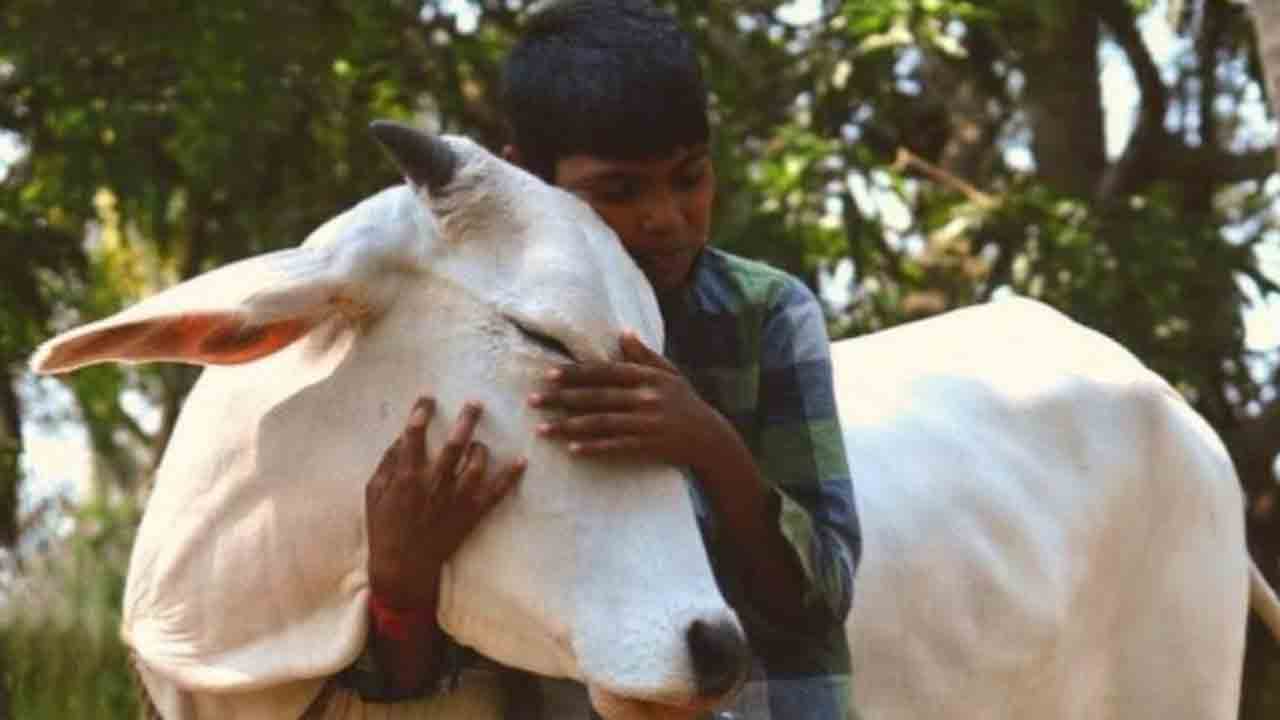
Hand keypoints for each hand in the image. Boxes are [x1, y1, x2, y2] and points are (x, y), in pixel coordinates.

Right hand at [366, 397, 524, 609]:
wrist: (403, 566)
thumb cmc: (384, 527)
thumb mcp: (373, 492)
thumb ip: (388, 462)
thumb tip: (402, 437)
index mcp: (407, 475)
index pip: (415, 434)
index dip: (421, 411)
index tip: (428, 398)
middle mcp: (434, 483)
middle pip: (455, 443)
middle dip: (467, 419)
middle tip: (476, 403)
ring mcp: (456, 498)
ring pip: (477, 464)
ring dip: (481, 448)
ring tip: (479, 443)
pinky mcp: (471, 514)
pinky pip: (496, 493)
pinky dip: (511, 476)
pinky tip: (522, 461)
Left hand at [529, 331, 726, 469]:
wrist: (710, 438)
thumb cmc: (685, 403)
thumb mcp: (670, 374)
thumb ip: (644, 356)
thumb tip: (623, 333)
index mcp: (647, 377)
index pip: (604, 373)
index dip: (575, 373)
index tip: (548, 374)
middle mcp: (645, 398)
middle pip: (596, 397)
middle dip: (561, 398)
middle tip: (532, 400)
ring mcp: (646, 423)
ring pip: (600, 423)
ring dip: (568, 426)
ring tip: (542, 429)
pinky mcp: (647, 446)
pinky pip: (615, 446)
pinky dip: (593, 448)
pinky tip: (571, 449)